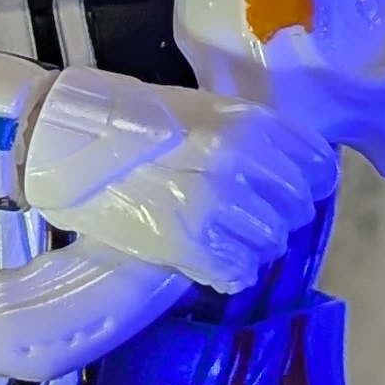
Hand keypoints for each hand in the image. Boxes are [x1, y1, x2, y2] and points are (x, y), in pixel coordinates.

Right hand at [17, 67, 334, 290]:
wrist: (66, 140)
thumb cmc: (131, 123)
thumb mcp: (202, 111)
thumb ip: (249, 138)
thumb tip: (286, 172)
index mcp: (249, 124)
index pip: (318, 166)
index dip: (308, 184)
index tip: (289, 192)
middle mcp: (240, 162)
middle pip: (297, 209)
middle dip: (278, 219)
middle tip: (249, 221)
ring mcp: (216, 203)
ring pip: (271, 244)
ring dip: (253, 249)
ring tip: (226, 243)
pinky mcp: (188, 241)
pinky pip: (237, 271)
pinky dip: (230, 273)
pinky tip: (213, 264)